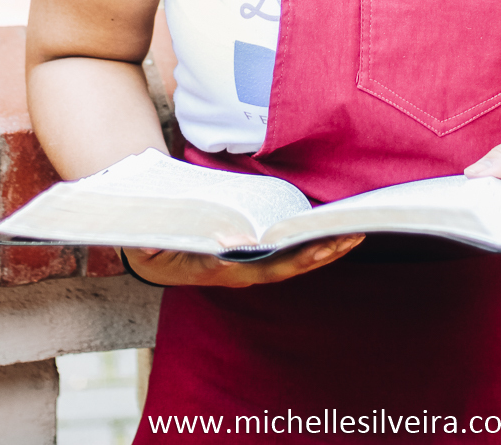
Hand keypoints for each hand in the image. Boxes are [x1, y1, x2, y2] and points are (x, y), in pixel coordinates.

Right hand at [122, 234, 365, 286]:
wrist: (144, 250)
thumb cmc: (148, 243)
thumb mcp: (148, 244)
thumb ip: (160, 241)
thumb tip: (175, 239)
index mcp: (219, 270)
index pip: (261, 268)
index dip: (290, 259)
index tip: (314, 248)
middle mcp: (239, 271)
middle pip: (288, 266)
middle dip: (320, 253)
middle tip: (352, 235)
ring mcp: (248, 264)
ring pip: (293, 261)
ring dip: (324, 249)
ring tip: (355, 232)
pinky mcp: (252, 253)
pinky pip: (286, 250)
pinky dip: (310, 242)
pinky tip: (331, 229)